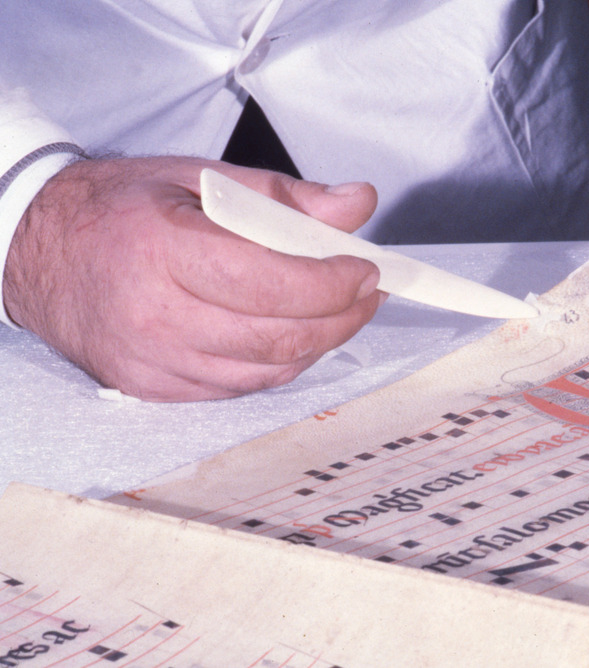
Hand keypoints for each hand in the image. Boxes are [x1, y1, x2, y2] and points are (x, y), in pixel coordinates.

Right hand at [3, 156, 382, 400]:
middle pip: (279, 336)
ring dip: (319, 344)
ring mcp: (152, 360)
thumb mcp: (201, 177)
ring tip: (341, 312)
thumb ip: (285, 197)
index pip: (273, 282)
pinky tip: (294, 335)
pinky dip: (278, 364)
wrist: (37, 249)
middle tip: (368, 294)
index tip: (367, 268)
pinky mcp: (151, 388)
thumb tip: (358, 206)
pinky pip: (238, 387)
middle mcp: (155, 315)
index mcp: (165, 249)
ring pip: (266, 370)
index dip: (333, 282)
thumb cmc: (123, 207)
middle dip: (342, 318)